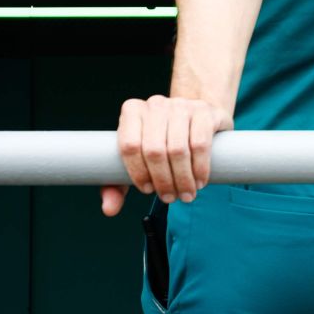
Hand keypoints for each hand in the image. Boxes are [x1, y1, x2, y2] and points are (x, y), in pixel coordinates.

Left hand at [99, 95, 232, 216]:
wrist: (193, 120)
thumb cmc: (159, 144)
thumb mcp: (136, 161)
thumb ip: (116, 185)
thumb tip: (109, 209)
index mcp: (132, 111)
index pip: (129, 145)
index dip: (138, 172)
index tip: (148, 190)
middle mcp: (155, 104)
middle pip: (154, 150)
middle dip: (163, 181)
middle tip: (170, 198)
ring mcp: (181, 105)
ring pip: (178, 149)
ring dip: (182, 179)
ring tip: (185, 195)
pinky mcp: (204, 111)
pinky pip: (200, 144)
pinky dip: (199, 168)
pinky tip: (199, 181)